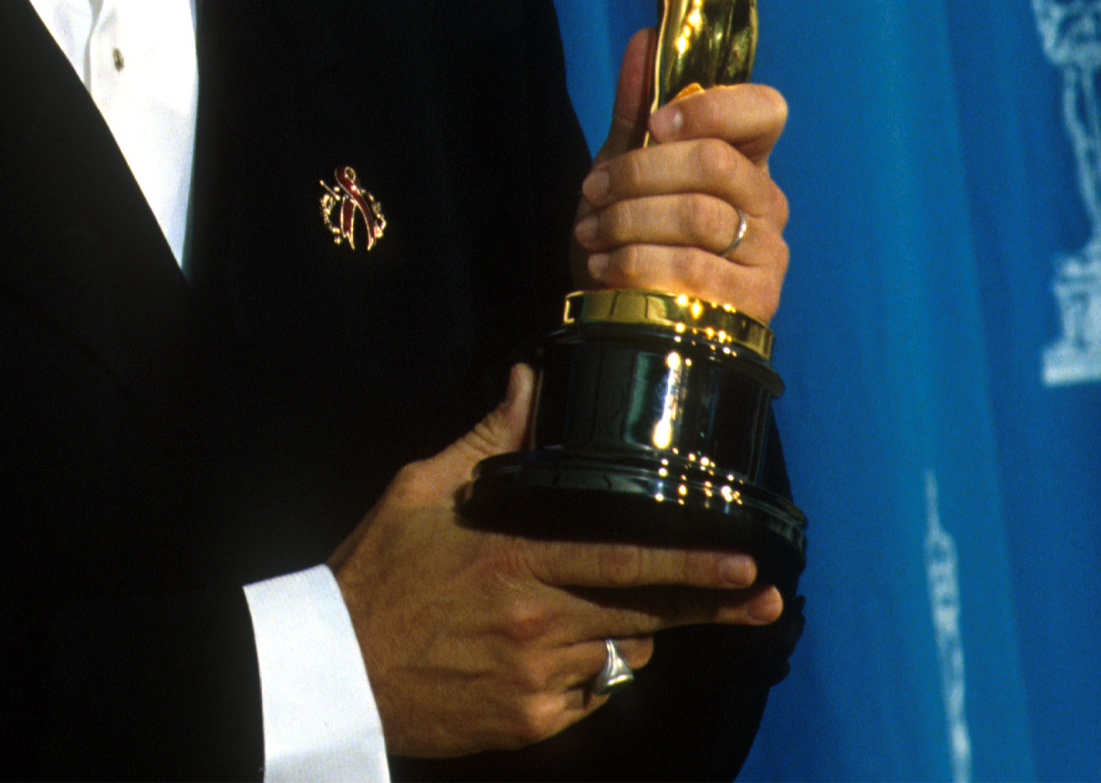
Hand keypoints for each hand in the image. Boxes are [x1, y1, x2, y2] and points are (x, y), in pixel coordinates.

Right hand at [329, 364, 786, 756]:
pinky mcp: (530, 724)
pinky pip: (586, 695)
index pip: (623, 561)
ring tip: (593, 612)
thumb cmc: (376, 573)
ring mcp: (537, 681)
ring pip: (619, 655)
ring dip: (629, 633)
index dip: (690, 564)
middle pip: (646, 616)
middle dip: (712, 605)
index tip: (744, 559)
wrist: (335, 670)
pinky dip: (585, 674)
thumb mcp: (421, 491)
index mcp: (515, 560)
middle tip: (766, 599)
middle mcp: (536, 623)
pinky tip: (547, 655)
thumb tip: (530, 377)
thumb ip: (489, 440)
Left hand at [573, 28, 789, 323]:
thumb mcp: (623, 165)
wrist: (622, 312)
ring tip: (590, 231)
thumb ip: (636, 107)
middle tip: (592, 189)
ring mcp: (768, 253)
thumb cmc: (631, 231)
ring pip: (698, 215)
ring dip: (627, 221)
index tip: (656, 125)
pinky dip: (636, 263)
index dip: (712, 108)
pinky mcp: (753, 302)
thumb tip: (643, 38)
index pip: (766, 109)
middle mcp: (767, 201)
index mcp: (745, 157)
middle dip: (638, 173)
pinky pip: (694, 270)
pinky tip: (605, 266)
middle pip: (714, 163)